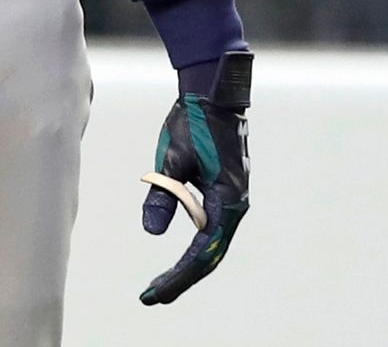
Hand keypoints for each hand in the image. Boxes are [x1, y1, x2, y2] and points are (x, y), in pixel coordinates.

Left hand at [138, 52, 251, 305]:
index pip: (202, 252)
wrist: (214, 91)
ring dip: (188, 265)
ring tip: (161, 284)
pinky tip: (178, 255)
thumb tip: (152, 233)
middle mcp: (235, 203)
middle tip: (152, 297)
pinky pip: (211, 227)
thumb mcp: (172, 159)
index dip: (178, 277)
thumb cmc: (194, 121)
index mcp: (228, 199)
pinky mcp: (226, 190)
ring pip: (212, 243)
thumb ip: (163, 196)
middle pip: (210, 254)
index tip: (153, 295)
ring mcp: (233, 197)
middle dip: (182, 278)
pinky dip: (194, 245)